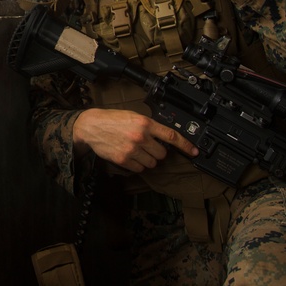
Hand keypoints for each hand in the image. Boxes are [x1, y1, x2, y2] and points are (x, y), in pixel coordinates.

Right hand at [72, 107, 198, 172]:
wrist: (91, 126)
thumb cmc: (112, 120)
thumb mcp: (133, 116)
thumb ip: (149, 126)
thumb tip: (164, 137)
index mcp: (145, 123)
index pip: (171, 136)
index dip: (186, 145)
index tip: (194, 151)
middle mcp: (140, 136)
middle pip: (162, 153)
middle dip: (157, 151)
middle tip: (148, 146)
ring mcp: (132, 149)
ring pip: (152, 163)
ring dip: (148, 159)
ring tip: (136, 150)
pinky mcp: (124, 159)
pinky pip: (140, 168)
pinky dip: (137, 164)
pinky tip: (129, 155)